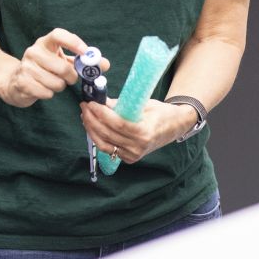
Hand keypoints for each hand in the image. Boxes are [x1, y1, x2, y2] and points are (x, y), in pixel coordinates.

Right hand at [0, 28, 109, 107]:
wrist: (15, 82)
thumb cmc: (44, 69)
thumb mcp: (62, 61)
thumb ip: (82, 62)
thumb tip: (105, 64)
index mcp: (45, 42)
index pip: (58, 35)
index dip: (73, 42)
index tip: (85, 52)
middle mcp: (33, 51)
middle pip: (62, 66)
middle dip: (71, 76)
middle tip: (70, 78)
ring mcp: (26, 67)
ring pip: (56, 82)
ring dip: (59, 86)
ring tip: (53, 83)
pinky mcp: (22, 82)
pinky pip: (46, 92)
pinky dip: (49, 94)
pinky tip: (43, 89)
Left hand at [80, 98, 195, 164]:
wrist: (175, 127)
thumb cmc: (162, 112)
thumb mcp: (144, 104)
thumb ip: (122, 104)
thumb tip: (101, 100)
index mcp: (144, 132)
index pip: (117, 124)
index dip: (101, 113)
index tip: (91, 103)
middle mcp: (138, 147)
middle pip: (108, 134)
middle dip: (92, 119)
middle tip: (84, 106)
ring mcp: (133, 155)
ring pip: (104, 144)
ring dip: (91, 129)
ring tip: (85, 115)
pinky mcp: (129, 158)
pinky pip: (108, 149)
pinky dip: (98, 137)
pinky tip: (93, 126)